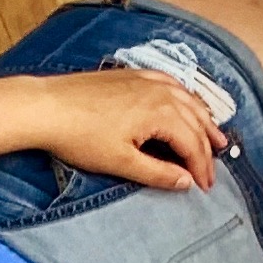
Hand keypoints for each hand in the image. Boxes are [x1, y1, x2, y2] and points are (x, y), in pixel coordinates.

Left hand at [1, 66, 226, 191]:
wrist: (48, 107)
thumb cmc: (80, 137)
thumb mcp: (120, 162)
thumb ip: (156, 172)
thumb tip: (184, 182)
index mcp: (163, 114)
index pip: (193, 144)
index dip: (201, 167)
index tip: (205, 187)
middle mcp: (164, 92)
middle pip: (196, 122)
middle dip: (207, 147)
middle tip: (213, 168)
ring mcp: (150, 81)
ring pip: (189, 101)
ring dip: (203, 120)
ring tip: (215, 136)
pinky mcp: (136, 76)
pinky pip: (173, 85)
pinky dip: (186, 99)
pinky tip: (186, 104)